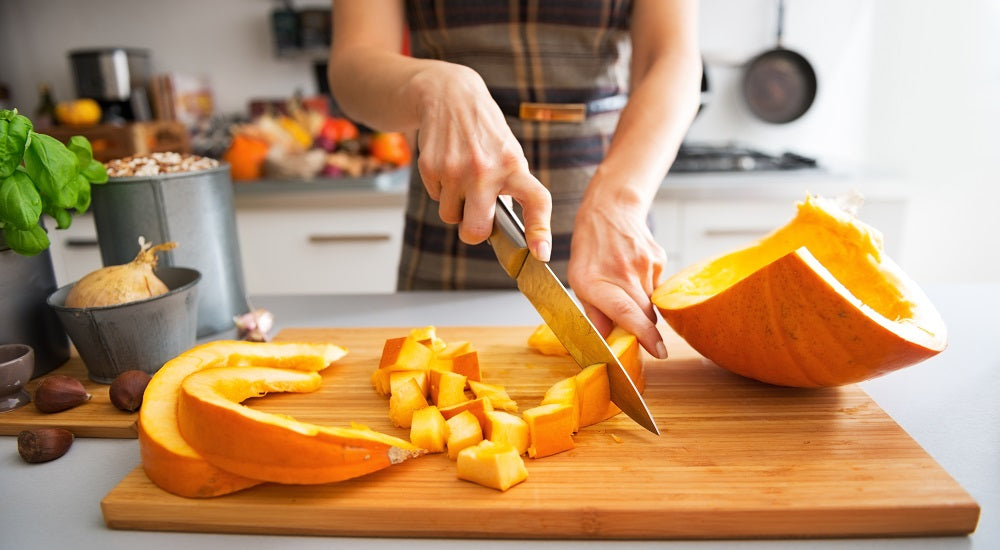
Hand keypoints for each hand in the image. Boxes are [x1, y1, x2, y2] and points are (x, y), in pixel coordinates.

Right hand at [411, 64, 551, 260]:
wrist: (450, 95)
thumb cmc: (485, 132)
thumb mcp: (509, 153)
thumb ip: (511, 188)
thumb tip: (507, 231)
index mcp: (513, 165)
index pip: (535, 201)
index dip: (540, 231)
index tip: (541, 253)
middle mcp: (485, 170)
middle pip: (476, 230)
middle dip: (474, 232)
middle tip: (476, 219)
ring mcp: (455, 170)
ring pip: (451, 218)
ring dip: (456, 207)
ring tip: (462, 180)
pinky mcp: (431, 167)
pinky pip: (437, 199)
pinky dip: (442, 190)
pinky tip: (448, 167)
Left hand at [568, 198, 668, 358]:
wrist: (610, 209)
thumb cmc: (590, 248)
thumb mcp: (577, 280)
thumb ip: (593, 313)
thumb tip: (607, 340)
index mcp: (595, 282)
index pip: (626, 313)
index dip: (644, 335)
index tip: (658, 352)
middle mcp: (621, 273)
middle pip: (645, 314)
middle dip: (645, 330)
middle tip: (643, 336)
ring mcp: (643, 264)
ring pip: (652, 302)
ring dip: (642, 306)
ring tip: (627, 288)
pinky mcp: (658, 259)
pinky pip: (656, 286)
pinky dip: (647, 287)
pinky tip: (634, 272)